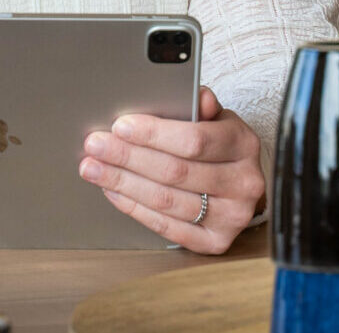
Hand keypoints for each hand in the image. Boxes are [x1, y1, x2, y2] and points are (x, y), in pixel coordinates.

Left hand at [77, 86, 265, 253]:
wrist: (238, 183)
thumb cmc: (219, 146)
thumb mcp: (215, 119)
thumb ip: (199, 106)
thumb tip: (196, 97)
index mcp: (243, 144)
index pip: (194, 140)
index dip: (153, 134)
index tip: (120, 126)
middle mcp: (244, 183)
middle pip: (175, 171)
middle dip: (127, 157)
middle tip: (95, 146)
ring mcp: (232, 216)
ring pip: (166, 200)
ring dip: (123, 183)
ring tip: (94, 168)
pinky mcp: (216, 242)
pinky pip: (167, 227)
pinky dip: (135, 208)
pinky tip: (114, 191)